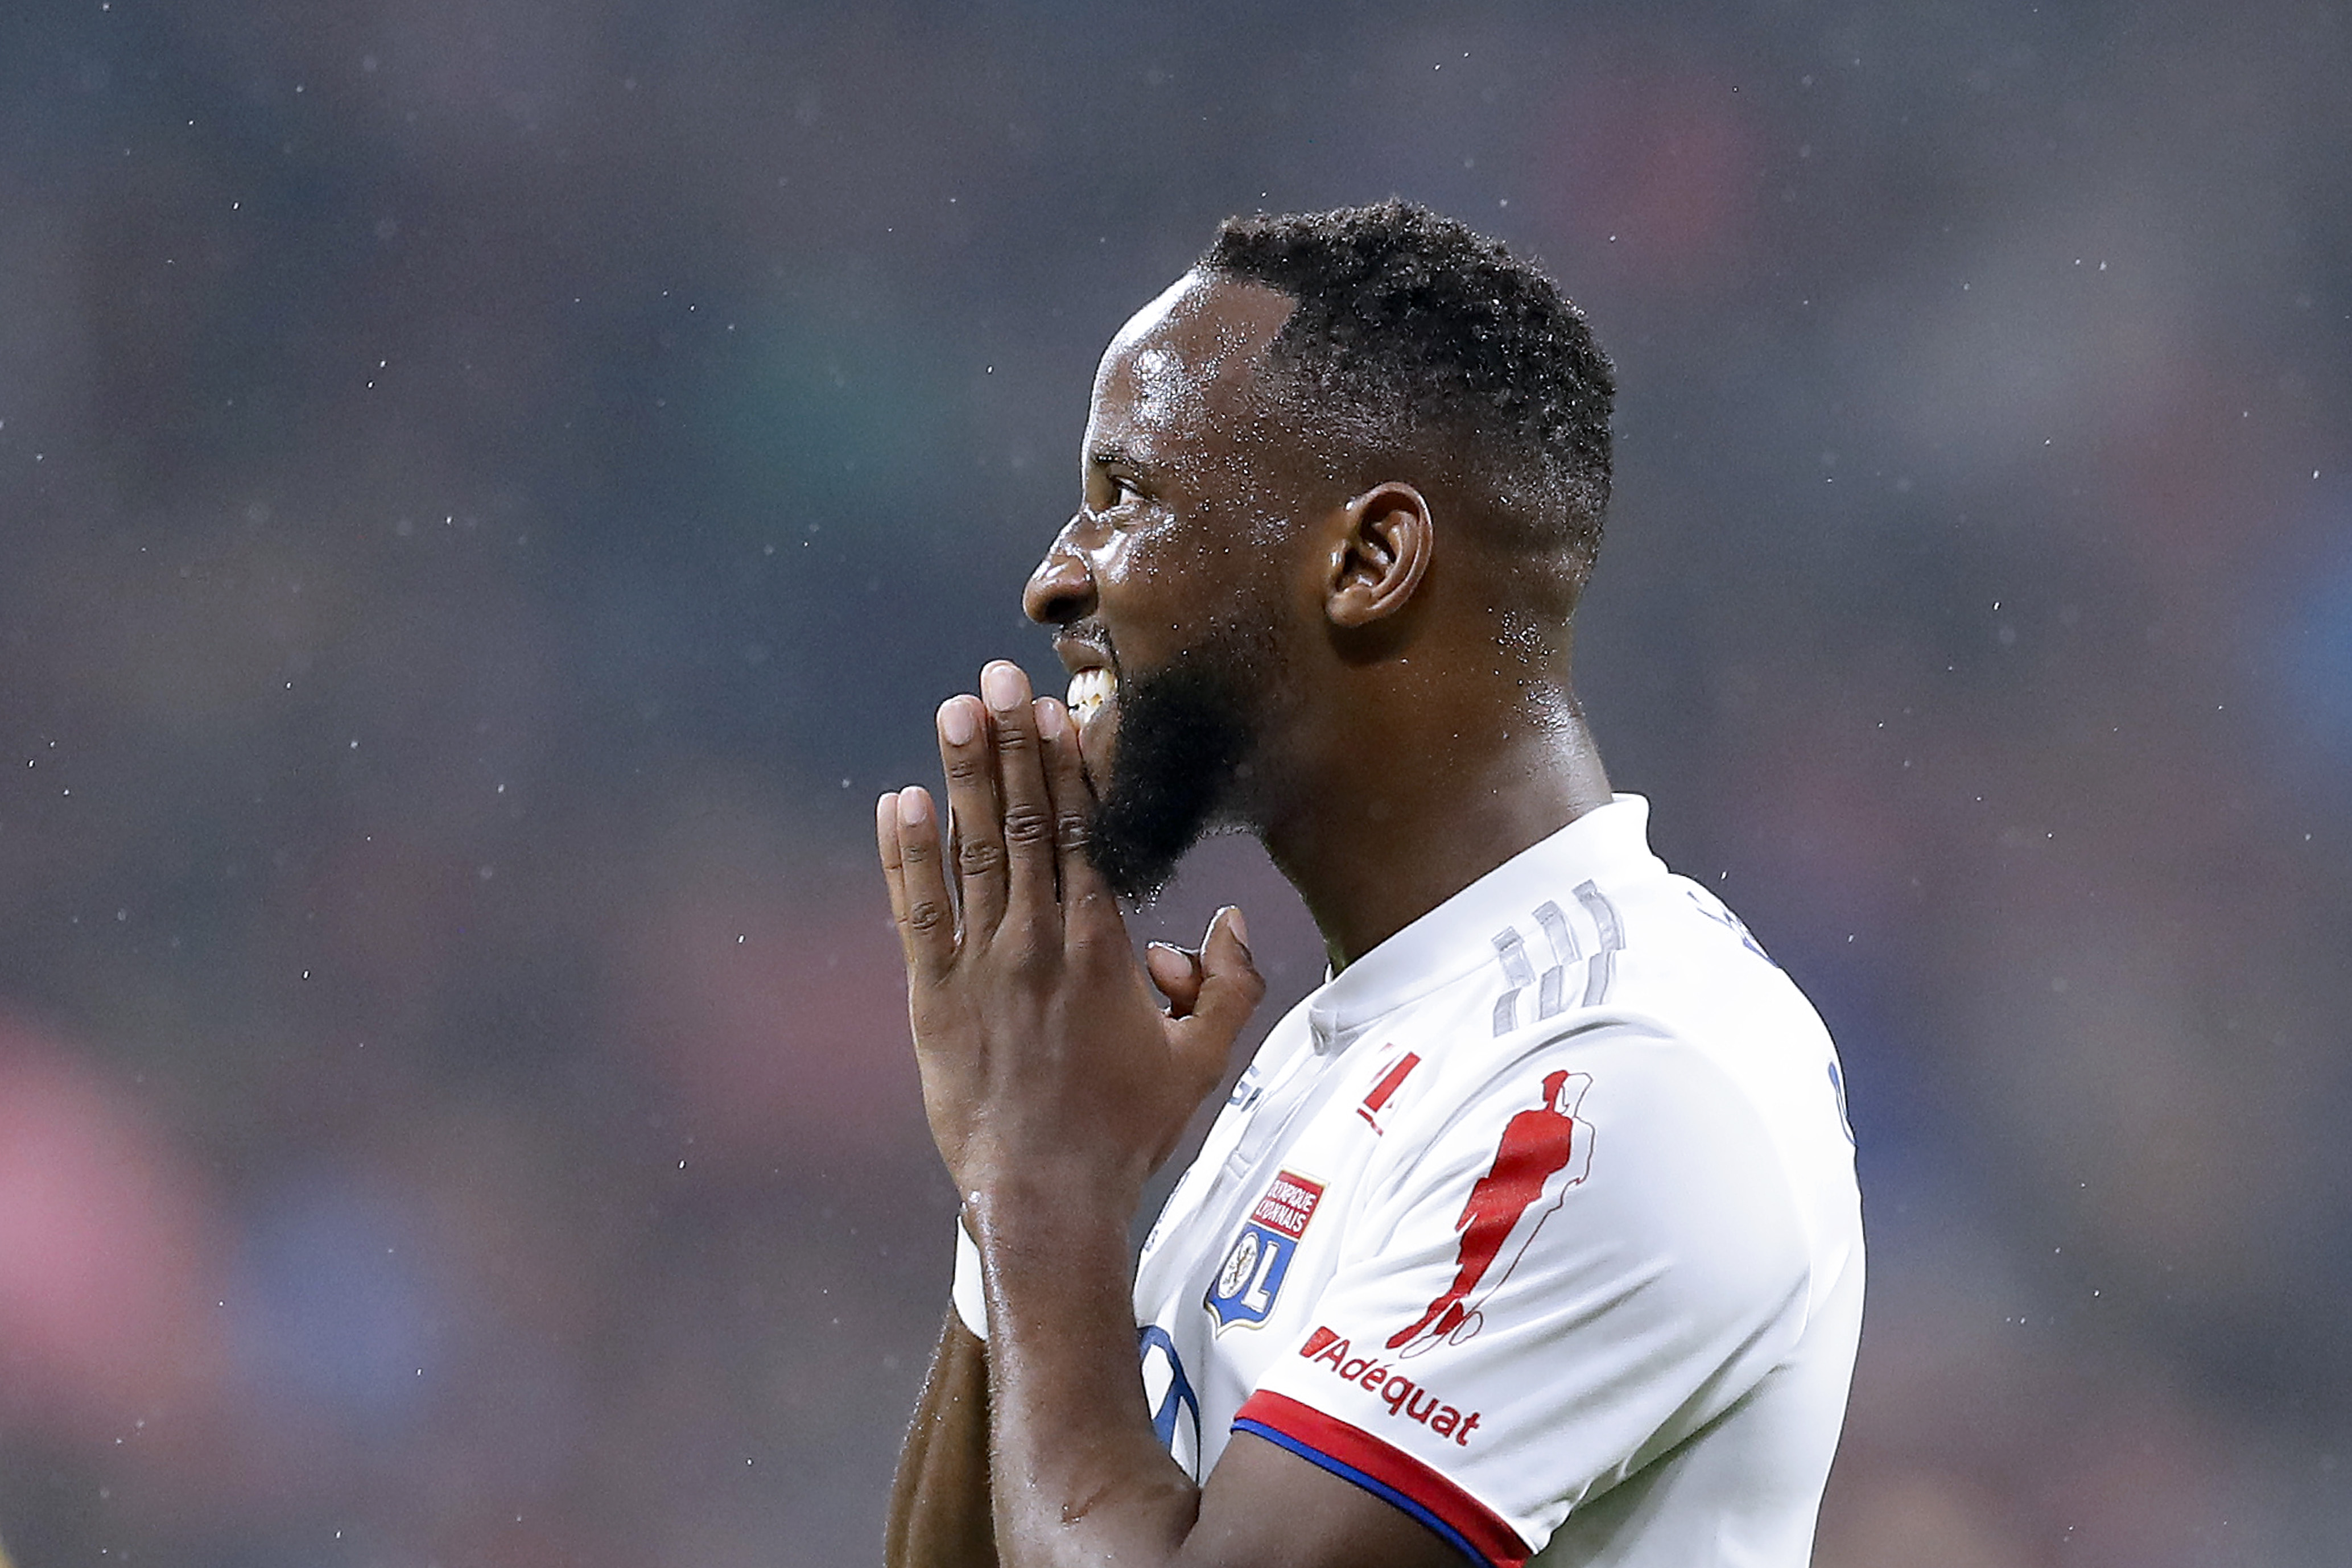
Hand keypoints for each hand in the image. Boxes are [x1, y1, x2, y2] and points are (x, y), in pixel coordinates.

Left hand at [876, 661, 1264, 1207]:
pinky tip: (898, 802)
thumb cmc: (1125, 1132)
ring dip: (961, 777)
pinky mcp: (932, 998)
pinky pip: (917, 912)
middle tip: (996, 677)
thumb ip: (1231, 985)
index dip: (1067, 764)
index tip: (1057, 709)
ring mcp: (979, 966)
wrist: (1044, 1197)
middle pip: (1025, 822)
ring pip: (971, 851)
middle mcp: (1037, 941)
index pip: (1083, 833)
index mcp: (1100, 948)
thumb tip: (1229, 922)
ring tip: (952, 710)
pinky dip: (905, 856)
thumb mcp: (1203, 1061)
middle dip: (1010, 743)